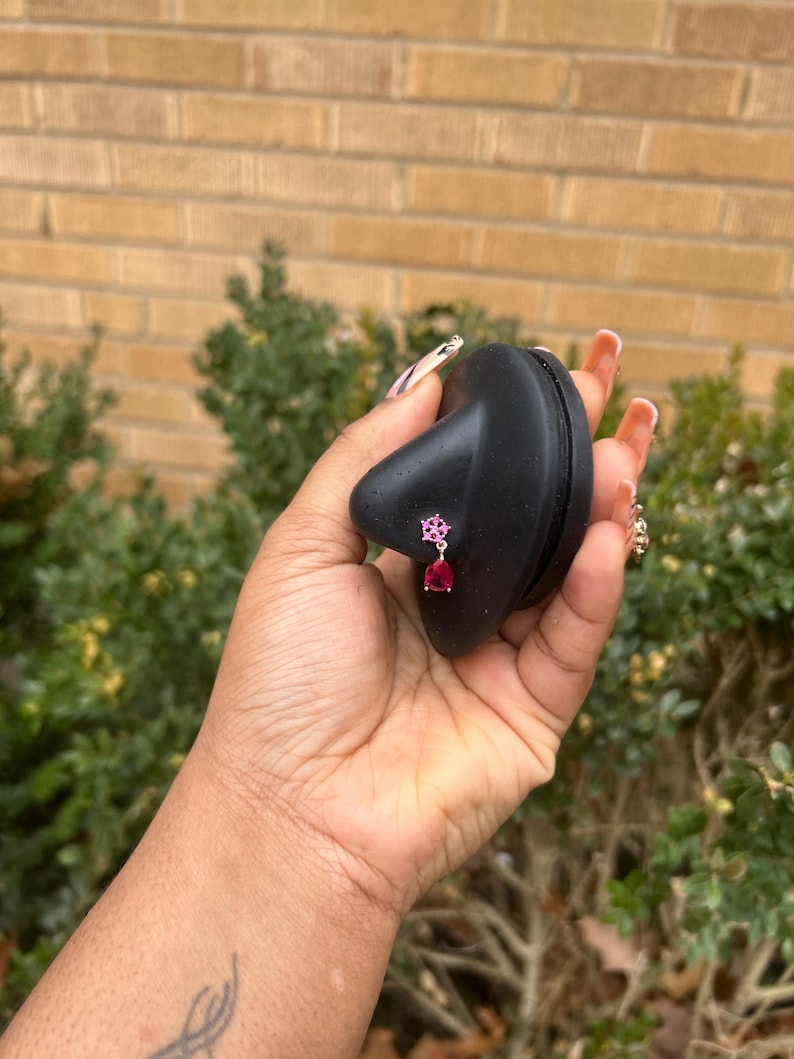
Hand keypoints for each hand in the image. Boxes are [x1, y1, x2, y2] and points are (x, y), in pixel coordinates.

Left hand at [199, 330, 656, 918]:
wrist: (291, 807)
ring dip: (601, 510)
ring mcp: (499, 660)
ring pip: (568, 574)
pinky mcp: (533, 711)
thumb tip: (423, 381)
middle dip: (575, 458)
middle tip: (612, 393)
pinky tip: (607, 532)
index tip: (544, 377)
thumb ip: (361, 461)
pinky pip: (574, 638)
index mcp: (403, 571)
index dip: (510, 437)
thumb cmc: (280, 681)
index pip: (474, 491)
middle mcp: (457, 610)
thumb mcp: (301, 548)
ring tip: (622, 452)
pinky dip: (596, 586)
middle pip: (534, 523)